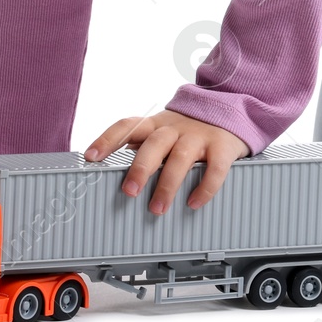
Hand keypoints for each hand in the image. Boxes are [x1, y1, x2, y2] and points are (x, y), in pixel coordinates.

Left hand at [85, 110, 250, 215]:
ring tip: (157, 208)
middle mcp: (175, 128)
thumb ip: (143, 148)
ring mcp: (199, 136)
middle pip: (154, 144)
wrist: (230, 112)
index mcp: (156, 124)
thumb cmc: (188, 130)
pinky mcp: (222, 147)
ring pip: (181, 158)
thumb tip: (111, 172)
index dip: (108, 139)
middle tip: (129, 192)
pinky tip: (194, 203)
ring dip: (167, 184)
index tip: (91, 157)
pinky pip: (214, 169)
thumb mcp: (163, 132)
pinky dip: (204, 188)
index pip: (127, 126)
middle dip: (140, 168)